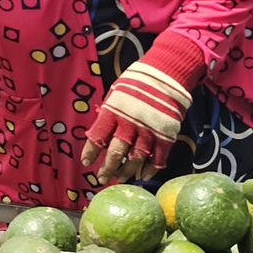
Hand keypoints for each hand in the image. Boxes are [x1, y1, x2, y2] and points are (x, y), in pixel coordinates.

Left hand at [79, 36, 205, 184]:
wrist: (166, 73)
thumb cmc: (136, 83)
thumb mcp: (116, 94)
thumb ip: (109, 114)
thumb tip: (100, 133)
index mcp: (113, 112)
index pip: (97, 137)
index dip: (90, 152)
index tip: (86, 163)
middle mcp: (129, 123)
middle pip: (115, 153)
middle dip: (107, 168)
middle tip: (103, 178)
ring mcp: (148, 130)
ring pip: (135, 159)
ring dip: (126, 171)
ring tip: (120, 177)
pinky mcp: (165, 135)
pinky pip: (157, 158)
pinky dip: (150, 169)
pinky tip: (143, 175)